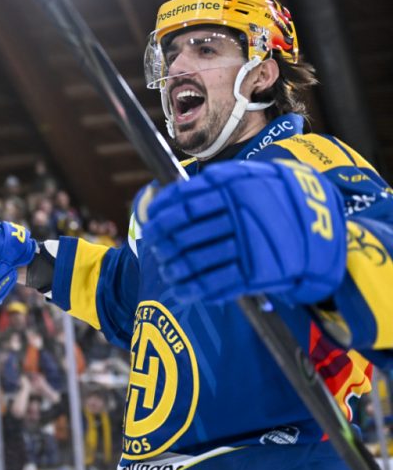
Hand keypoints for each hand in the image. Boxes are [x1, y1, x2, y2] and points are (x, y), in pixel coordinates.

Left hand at [143, 160, 345, 304]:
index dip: (161, 214)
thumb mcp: (244, 179)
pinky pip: (216, 283)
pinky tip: (181, 290)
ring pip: (197, 259)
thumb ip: (208, 187)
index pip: (184, 201)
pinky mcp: (257, 270)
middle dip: (163, 242)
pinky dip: (194, 288)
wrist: (320, 221)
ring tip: (166, 270)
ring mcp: (248, 242)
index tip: (150, 222)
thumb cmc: (272, 198)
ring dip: (175, 267)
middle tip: (153, 248)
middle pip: (186, 232)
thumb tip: (160, 199)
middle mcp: (238, 212)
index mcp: (232, 185)